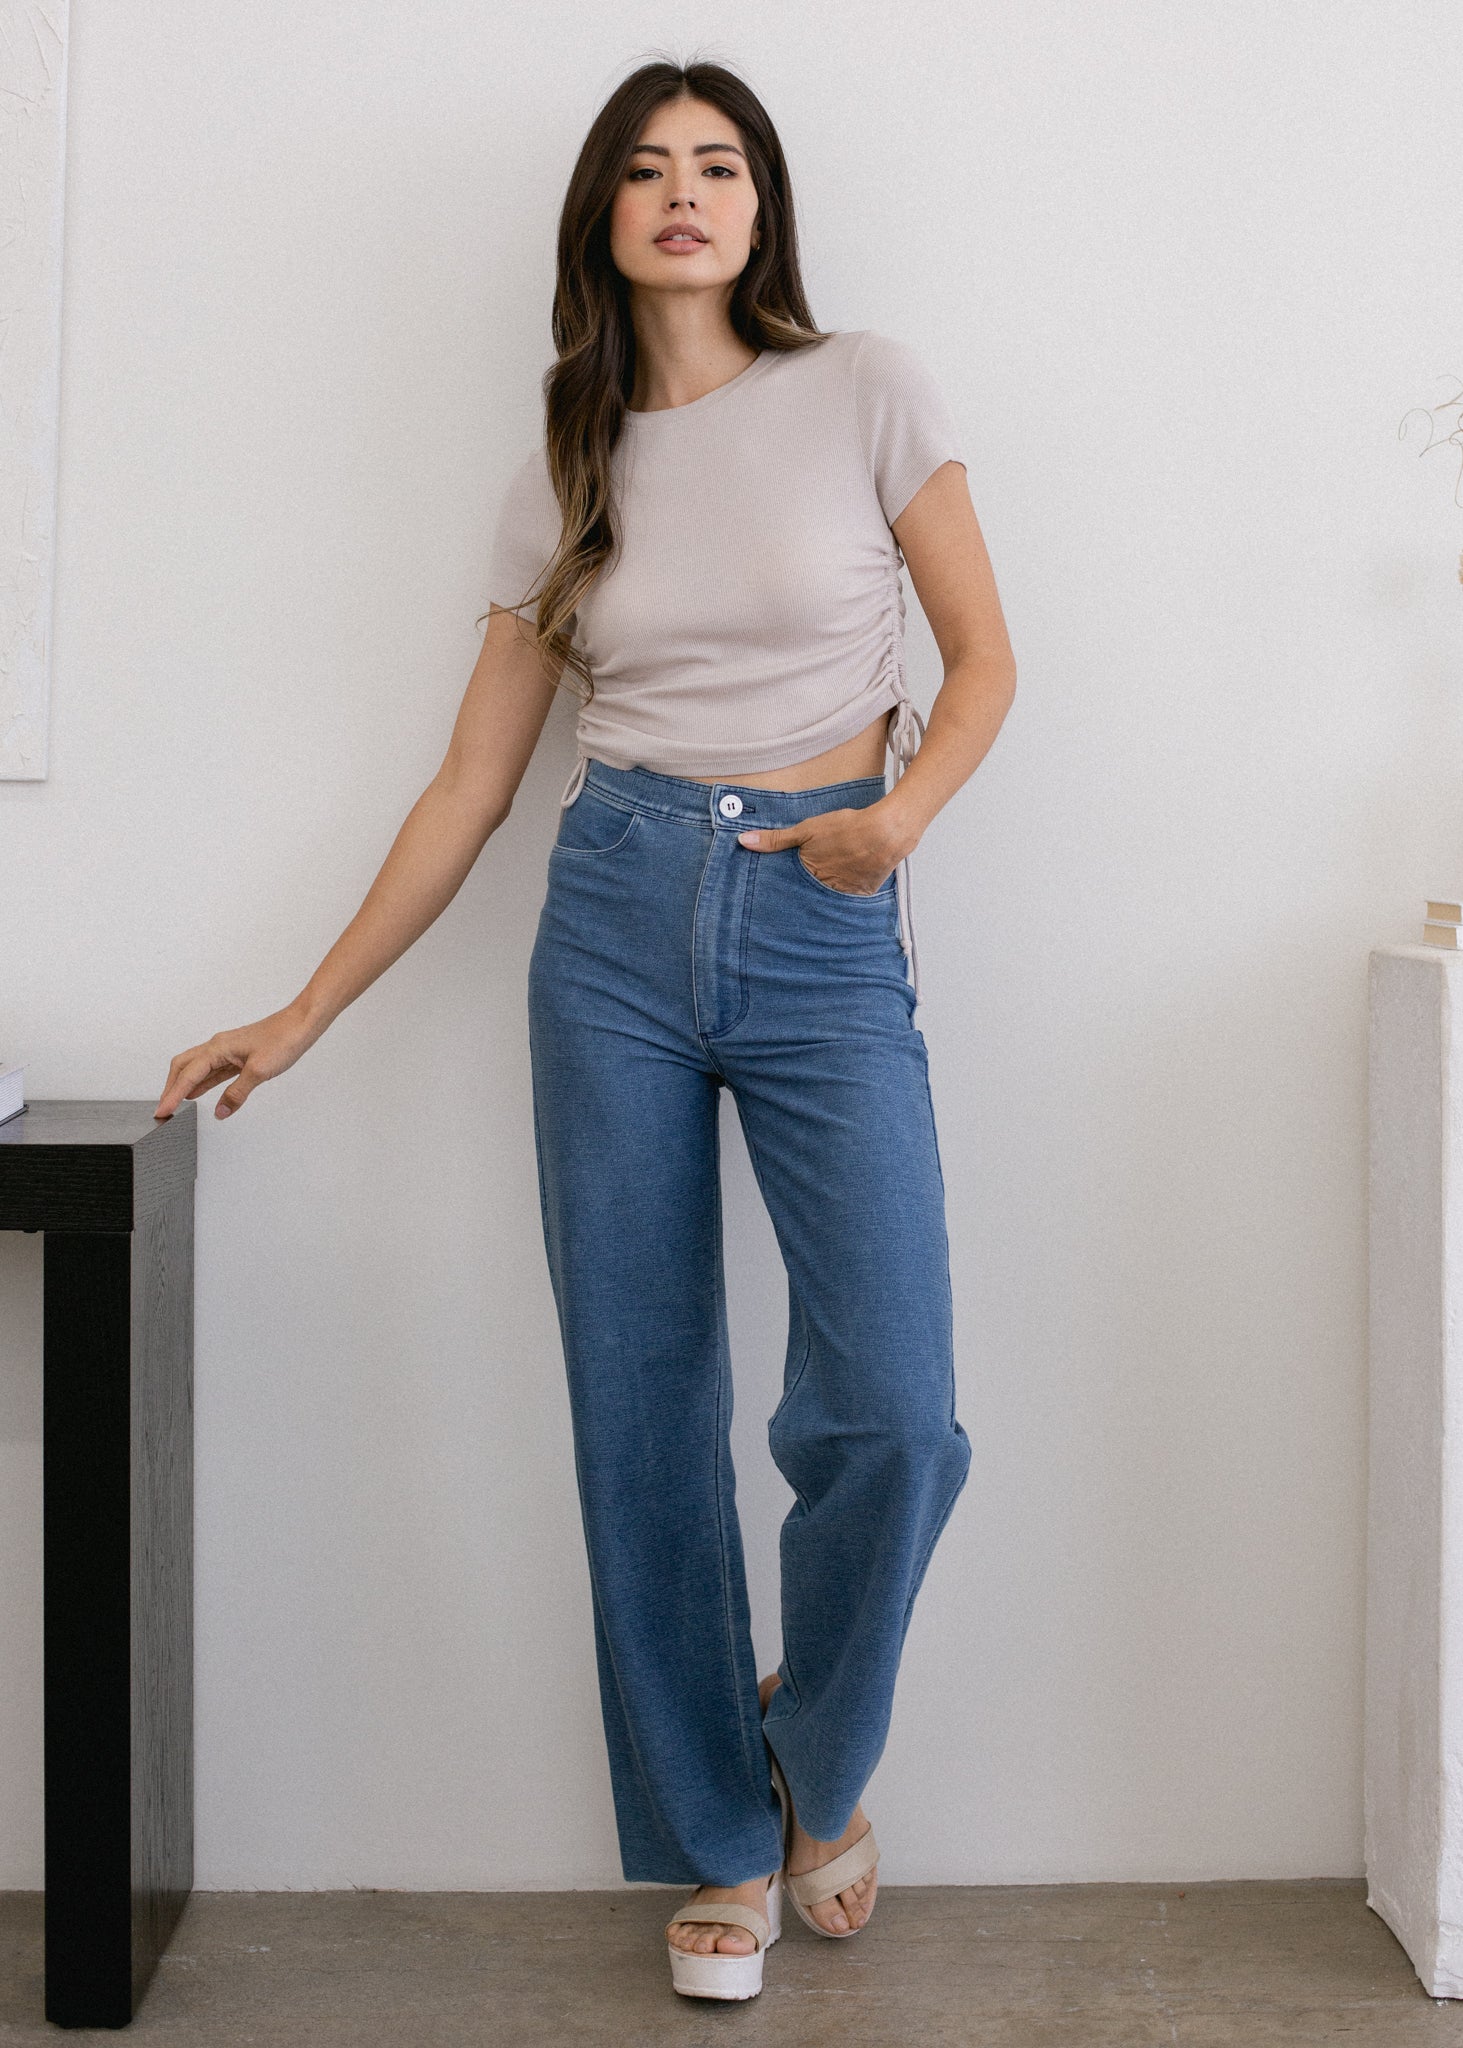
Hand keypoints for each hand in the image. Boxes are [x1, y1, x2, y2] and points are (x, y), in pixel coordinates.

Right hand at [154, 1001, 321, 1121]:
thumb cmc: (283, 1039)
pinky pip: (213, 1071)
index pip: (187, 1075)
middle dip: (171, 1087)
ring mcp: (228, 1050)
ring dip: (184, 1085)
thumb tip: (221, 1111)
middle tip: (164, 1108)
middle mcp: (218, 1047)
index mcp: (218, 1048)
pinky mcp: (238, 1055)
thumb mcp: (259, 1071)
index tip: (162, 1110)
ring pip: (196, 1068)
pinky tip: (199, 1092)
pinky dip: (202, 1082)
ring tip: (175, 1103)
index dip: (173, 1095)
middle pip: (183, 1067)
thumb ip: (237, 1093)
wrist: (301, 1024)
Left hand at [737, 803, 909, 895]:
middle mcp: (826, 891)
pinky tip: (846, 882)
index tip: (777, 891)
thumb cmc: (847, 829)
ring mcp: (846, 895)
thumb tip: (744, 841)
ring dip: (824, 894)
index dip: (785, 887)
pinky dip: (846, 892)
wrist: (886, 833)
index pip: (790, 889)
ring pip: (829, 898)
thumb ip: (775, 839)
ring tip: (824, 885)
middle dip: (804, 895)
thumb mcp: (806, 830)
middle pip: (810, 895)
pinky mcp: (864, 893)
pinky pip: (850, 897)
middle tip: (801, 892)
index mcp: (809, 877)